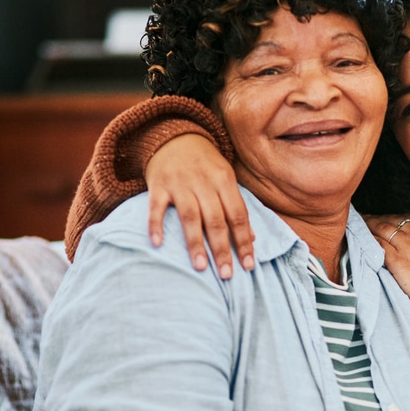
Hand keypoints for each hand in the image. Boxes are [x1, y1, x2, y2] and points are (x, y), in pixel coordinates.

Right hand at [144, 133, 254, 277]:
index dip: (244, 241)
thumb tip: (253, 238)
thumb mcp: (225, 179)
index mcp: (224, 180)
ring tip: (200, 268)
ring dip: (195, 243)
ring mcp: (179, 183)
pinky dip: (156, 224)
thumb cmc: (205, 164)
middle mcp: (203, 182)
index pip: (238, 215)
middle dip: (222, 249)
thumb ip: (237, 207)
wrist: (173, 135)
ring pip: (190, 216)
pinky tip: (158, 244)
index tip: (249, 265)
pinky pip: (156, 207)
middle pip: (216, 220)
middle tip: (226, 275)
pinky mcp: (158, 185)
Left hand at [364, 214, 409, 320]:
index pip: (408, 216)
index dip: (394, 217)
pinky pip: (377, 244)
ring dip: (369, 225)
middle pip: (393, 220)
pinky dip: (368, 239)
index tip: (385, 219)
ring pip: (382, 228)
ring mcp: (409, 245)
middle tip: (367, 220)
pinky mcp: (398, 260)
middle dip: (379, 219)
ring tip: (361, 225)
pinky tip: (362, 239)